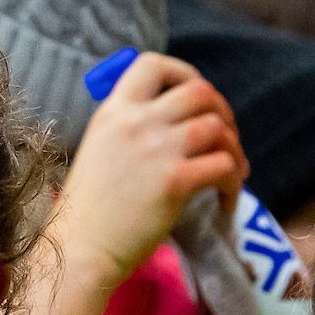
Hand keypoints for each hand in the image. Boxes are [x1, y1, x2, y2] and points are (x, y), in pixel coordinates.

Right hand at [51, 53, 244, 296]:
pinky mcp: (175, 181)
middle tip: (225, 139)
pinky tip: (226, 200)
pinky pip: (224, 166)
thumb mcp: (99, 151)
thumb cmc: (88, 211)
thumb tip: (174, 123)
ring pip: (216, 126)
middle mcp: (136, 122)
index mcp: (113, 111)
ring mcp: (157, 150)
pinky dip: (234, 181)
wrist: (80, 251)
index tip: (197, 100)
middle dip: (222, 111)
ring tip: (234, 172)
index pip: (153, 64)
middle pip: (198, 91)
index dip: (184, 73)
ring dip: (234, 148)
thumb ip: (130, 129)